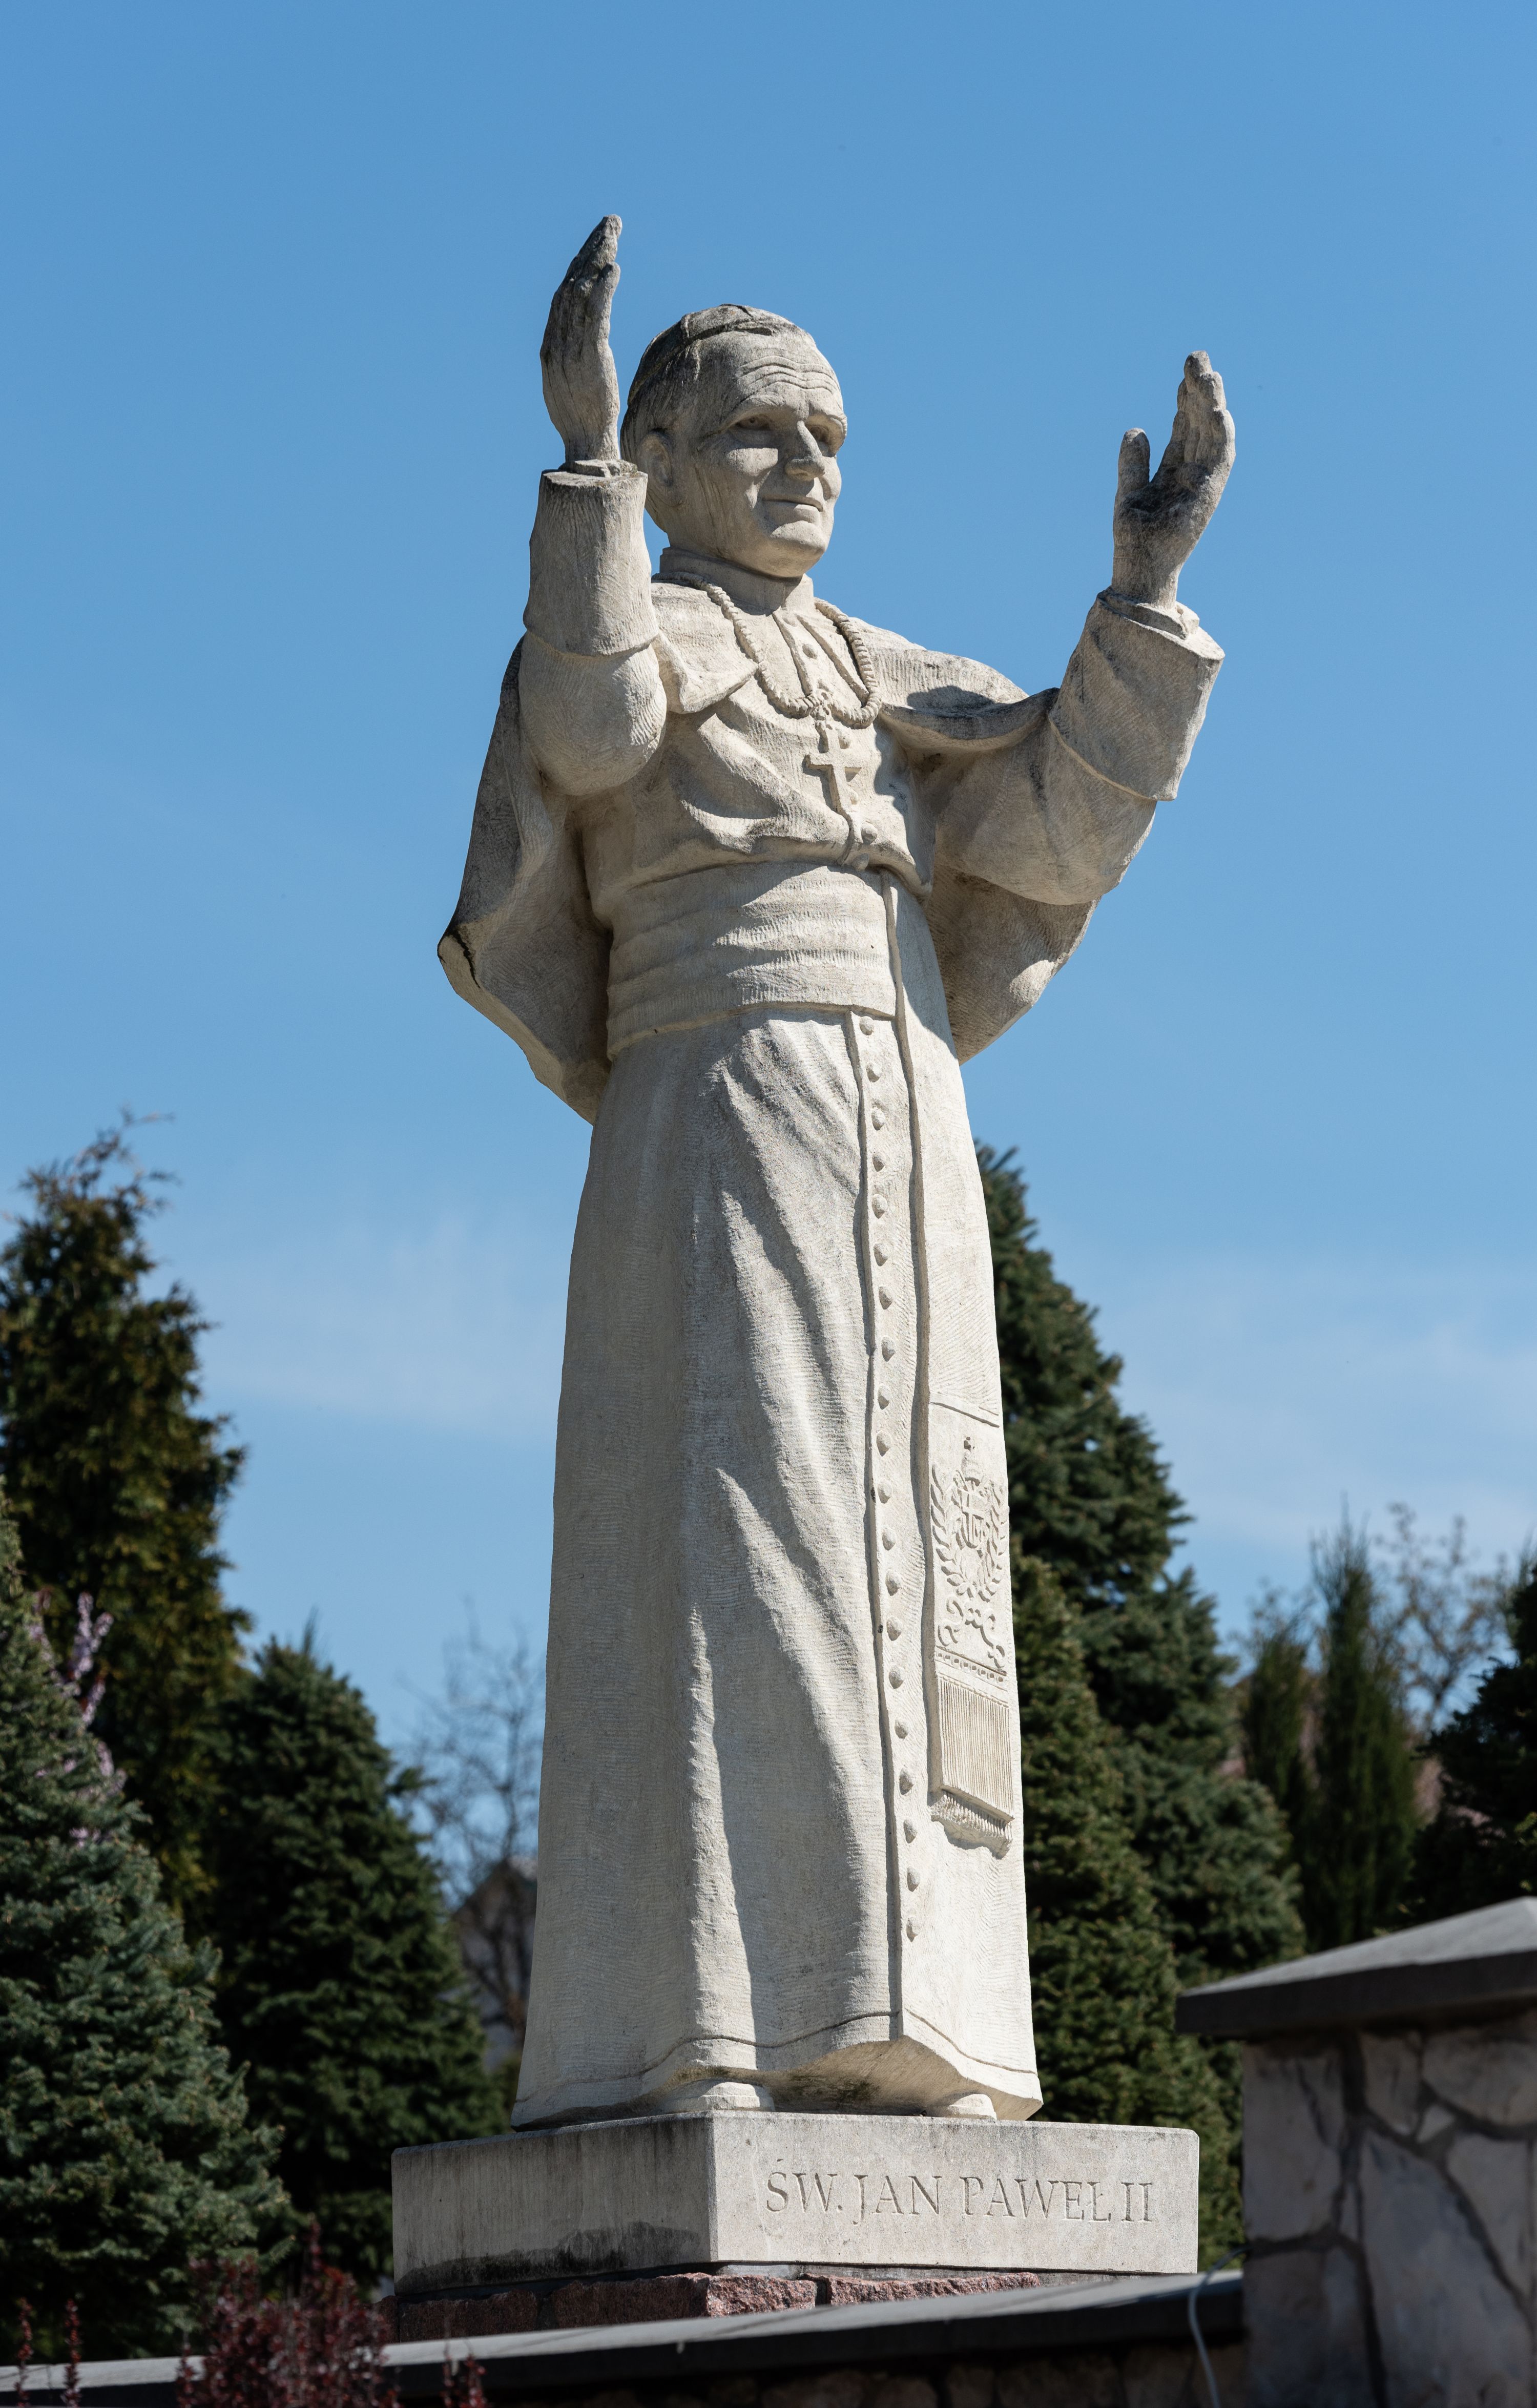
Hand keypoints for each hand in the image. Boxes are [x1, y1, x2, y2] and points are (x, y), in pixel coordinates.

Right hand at [540, 216, 622, 468]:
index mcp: (551, 345)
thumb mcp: (572, 379)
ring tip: (614, 233)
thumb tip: (582, 336)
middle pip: (571, 283)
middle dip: (590, 249)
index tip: (597, 241)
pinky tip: (615, 269)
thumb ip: (574, 353)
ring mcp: (570, 349)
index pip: (564, 294)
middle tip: (610, 221)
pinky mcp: (589, 357)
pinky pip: (595, 317)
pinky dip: (603, 290)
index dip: (580, 264)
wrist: (584, 444)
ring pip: (581, 293)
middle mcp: (556, 341)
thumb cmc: (583, 418)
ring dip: (598, 259)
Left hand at [1110, 352, 1234, 611]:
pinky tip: (1218, 411)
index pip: (1184, 425)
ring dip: (1212, 403)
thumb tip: (1134, 429)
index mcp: (1175, 469)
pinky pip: (1219, 460)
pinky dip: (1220, 435)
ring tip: (1209, 373)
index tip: (1185, 369)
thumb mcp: (1128, 491)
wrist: (1139, 569)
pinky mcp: (1209, 495)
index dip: (1185, 397)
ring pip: (1212, 434)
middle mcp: (1193, 472)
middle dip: (1200, 390)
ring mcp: (1203, 482)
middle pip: (1199, 423)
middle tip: (1197, 356)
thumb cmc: (1136, 537)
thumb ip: (1133, 462)